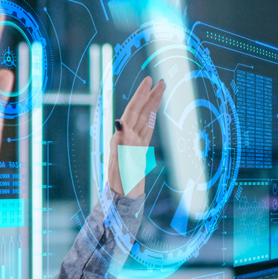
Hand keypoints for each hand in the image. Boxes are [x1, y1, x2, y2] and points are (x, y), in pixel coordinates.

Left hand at [108, 76, 165, 197]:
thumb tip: (119, 121)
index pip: (132, 111)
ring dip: (151, 104)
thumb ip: (121, 141)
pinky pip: (147, 129)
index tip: (149, 80)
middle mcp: (126, 137)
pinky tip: (154, 112)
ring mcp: (133, 143)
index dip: (140, 95)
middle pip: (139, 112)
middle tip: (158, 80)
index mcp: (122, 137)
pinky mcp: (139, 150)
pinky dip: (151, 118)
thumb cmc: (122, 183)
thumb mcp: (121, 162)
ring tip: (160, 89)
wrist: (123, 198)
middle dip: (148, 95)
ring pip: (144, 118)